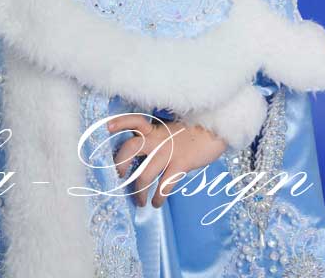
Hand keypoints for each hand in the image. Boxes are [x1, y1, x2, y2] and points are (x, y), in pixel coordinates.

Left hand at [108, 113, 227, 208]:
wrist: (217, 129)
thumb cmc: (194, 131)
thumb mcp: (172, 130)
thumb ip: (158, 138)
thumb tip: (146, 155)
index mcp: (155, 129)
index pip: (134, 121)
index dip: (120, 123)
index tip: (107, 127)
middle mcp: (158, 138)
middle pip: (131, 147)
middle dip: (121, 163)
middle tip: (119, 176)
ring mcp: (169, 151)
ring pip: (145, 174)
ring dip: (139, 191)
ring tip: (140, 202)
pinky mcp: (181, 163)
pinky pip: (165, 184)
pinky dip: (159, 197)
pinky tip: (157, 202)